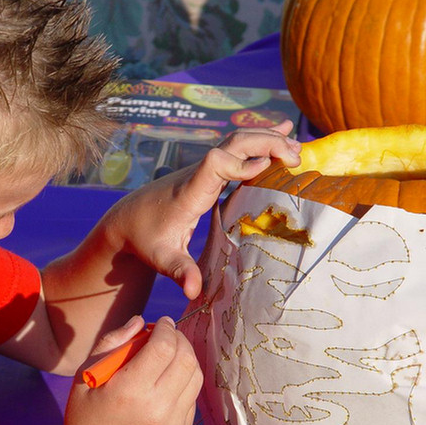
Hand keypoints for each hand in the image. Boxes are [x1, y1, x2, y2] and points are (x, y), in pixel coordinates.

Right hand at [55, 316, 202, 424]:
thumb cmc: (84, 420)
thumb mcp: (85, 377)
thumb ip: (112, 343)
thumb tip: (141, 321)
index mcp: (130, 391)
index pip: (164, 347)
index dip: (167, 329)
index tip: (162, 322)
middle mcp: (157, 409)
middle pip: (186, 359)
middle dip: (180, 339)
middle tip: (169, 334)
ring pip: (195, 378)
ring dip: (186, 359)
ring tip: (171, 354)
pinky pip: (192, 400)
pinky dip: (185, 382)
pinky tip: (169, 380)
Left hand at [103, 120, 300, 299]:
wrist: (127, 220)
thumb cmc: (145, 239)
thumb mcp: (161, 258)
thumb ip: (179, 272)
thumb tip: (194, 292)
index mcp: (189, 192)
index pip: (214, 163)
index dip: (240, 161)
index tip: (266, 167)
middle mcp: (198, 174)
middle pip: (232, 143)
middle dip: (265, 143)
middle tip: (296, 157)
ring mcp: (203, 170)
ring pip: (236, 141)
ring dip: (266, 139)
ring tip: (298, 149)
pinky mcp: (208, 172)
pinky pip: (235, 149)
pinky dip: (260, 140)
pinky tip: (282, 132)